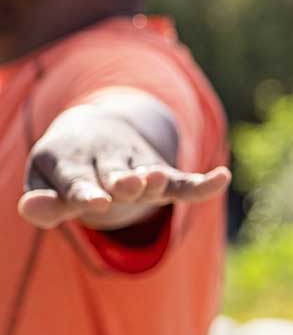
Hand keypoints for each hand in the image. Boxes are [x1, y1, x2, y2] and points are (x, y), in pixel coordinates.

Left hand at [19, 102, 229, 229]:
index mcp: (70, 161)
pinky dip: (201, 183)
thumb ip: (43, 202)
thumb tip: (28, 208)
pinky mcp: (159, 171)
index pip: (77, 182)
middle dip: (123, 183)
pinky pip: (182, 180)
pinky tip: (222, 179)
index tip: (96, 202)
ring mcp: (135, 165)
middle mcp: (106, 159)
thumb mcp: (46, 181)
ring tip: (161, 180)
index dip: (86, 192)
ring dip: (155, 179)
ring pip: (147, 175)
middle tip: (128, 185)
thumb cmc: (65, 165)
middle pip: (115, 175)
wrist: (91, 126)